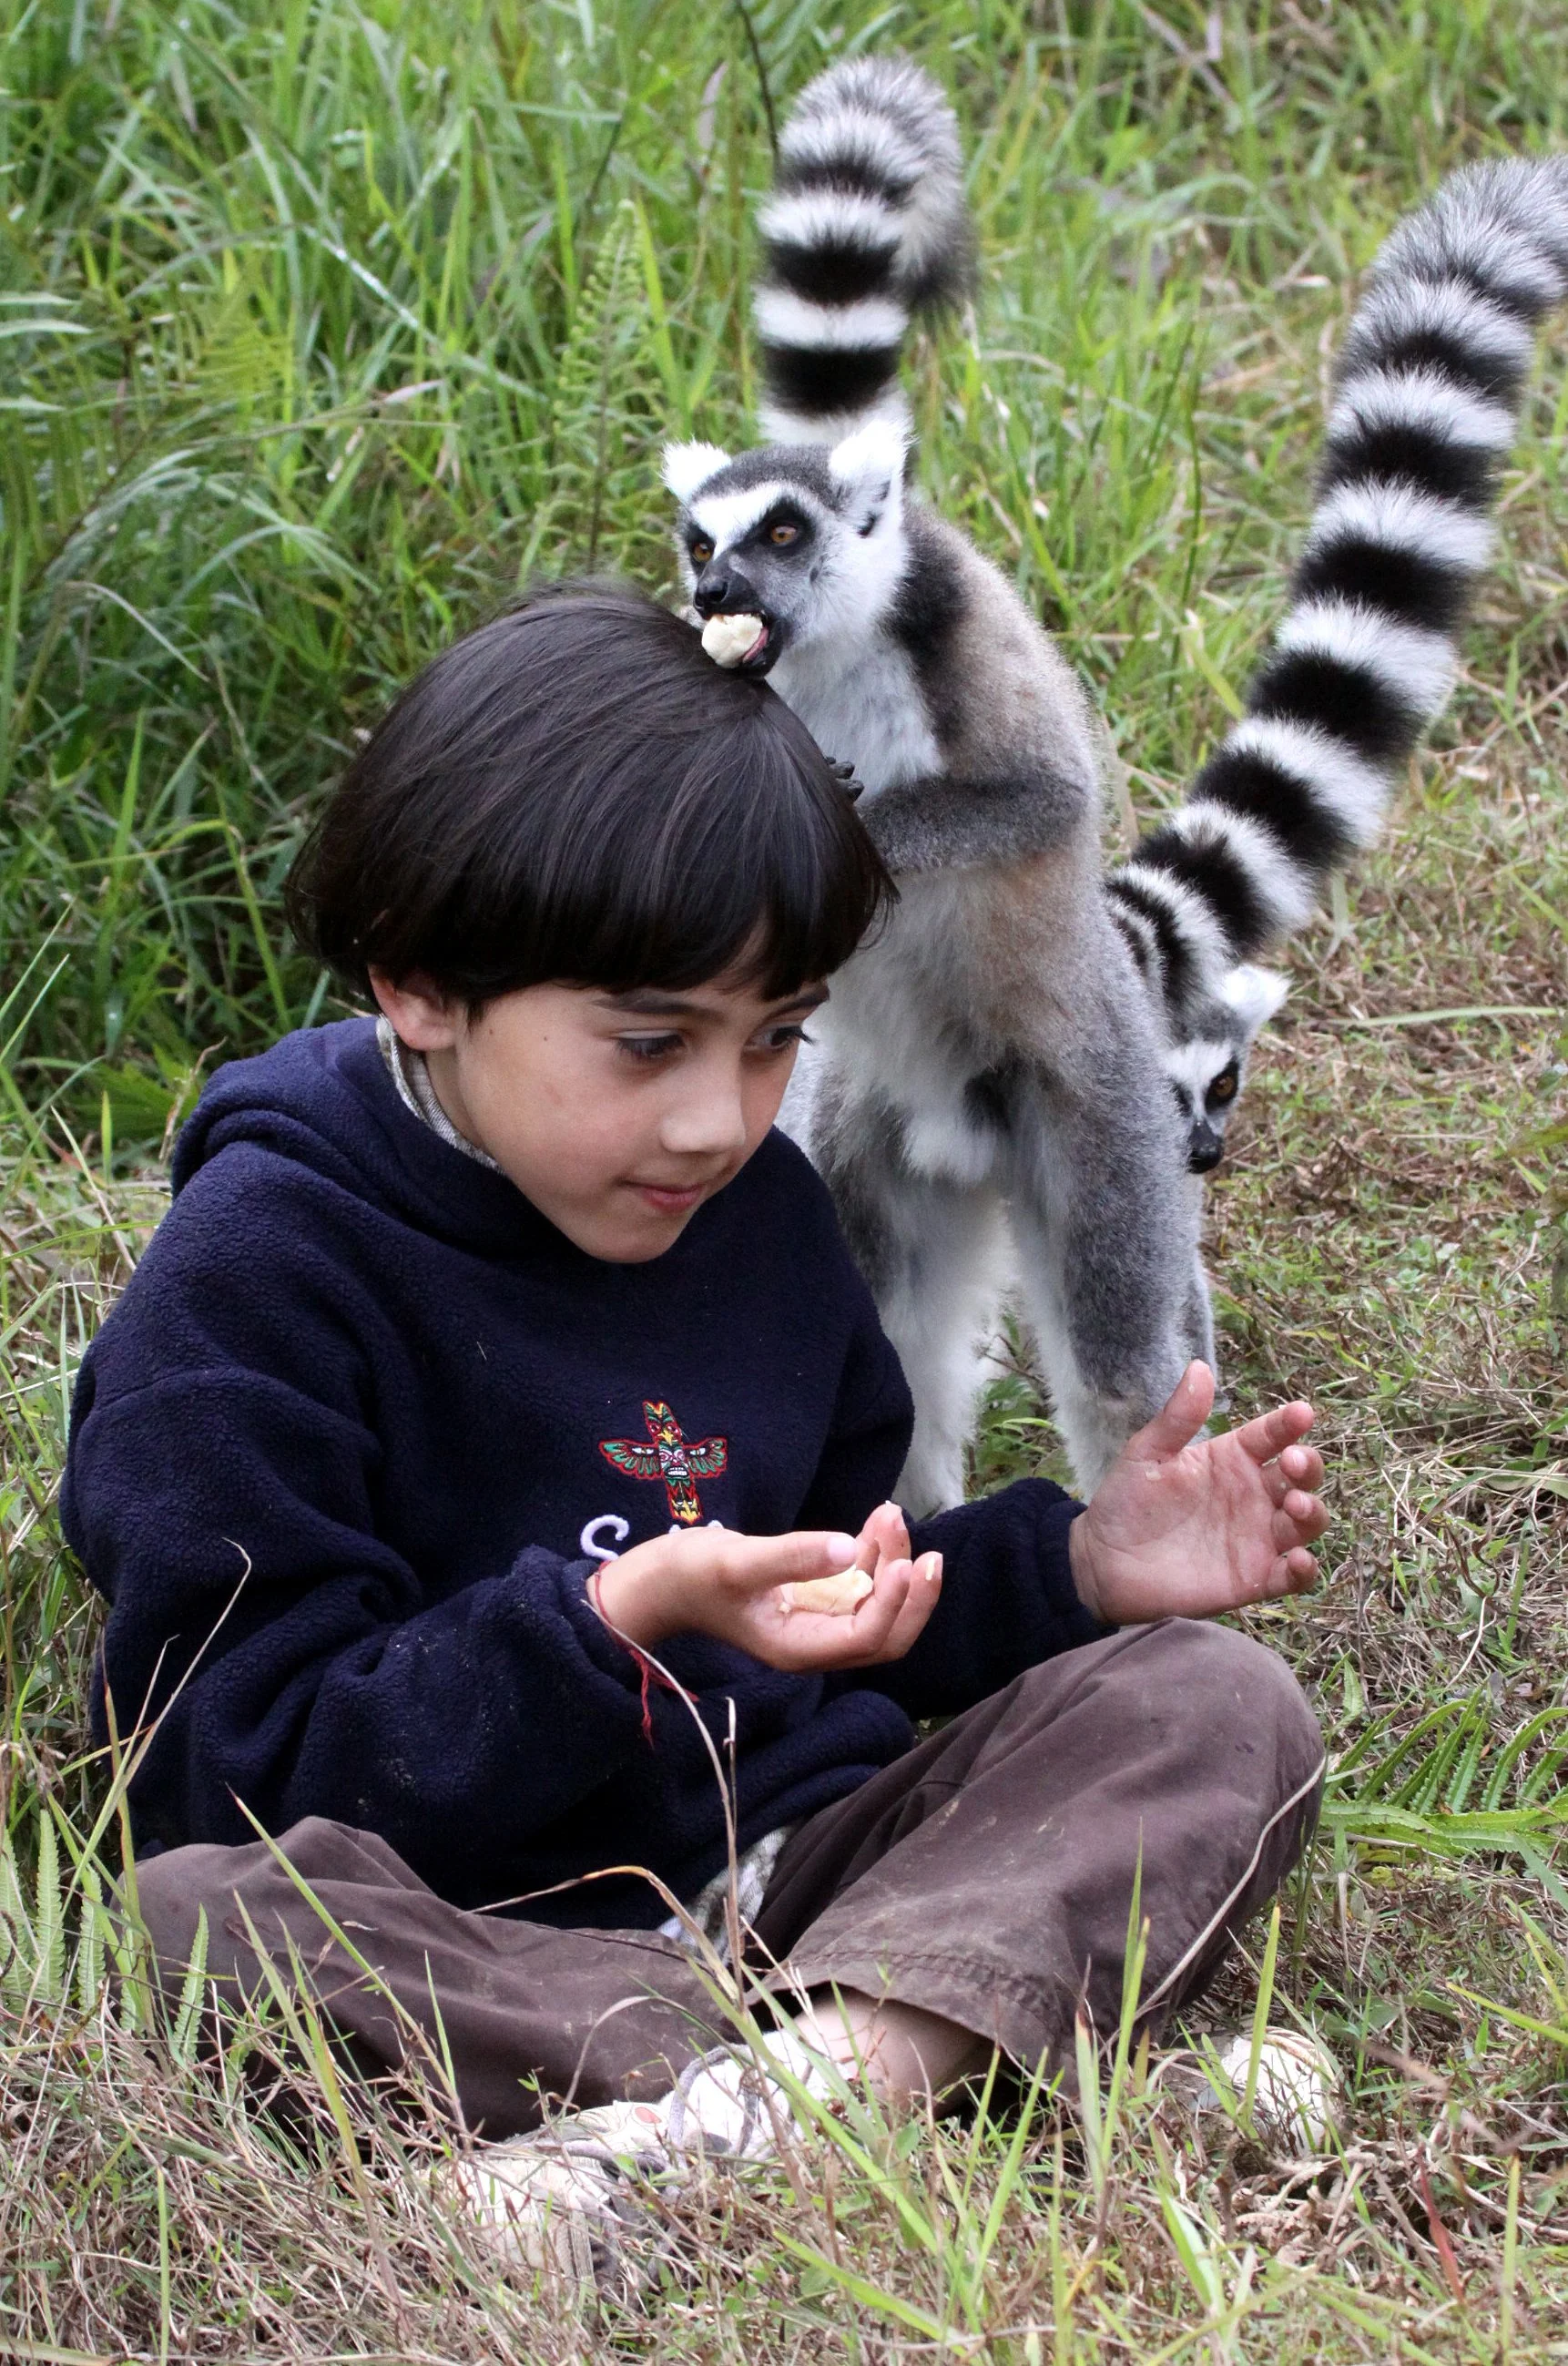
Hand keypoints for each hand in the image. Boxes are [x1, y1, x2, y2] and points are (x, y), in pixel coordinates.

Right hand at [590, 1501, 942, 1671]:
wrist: (658, 1579)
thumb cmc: (689, 1575)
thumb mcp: (738, 1562)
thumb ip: (793, 1557)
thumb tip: (847, 1548)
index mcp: (799, 1648)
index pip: (866, 1637)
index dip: (893, 1603)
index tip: (904, 1560)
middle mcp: (814, 1641)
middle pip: (885, 1635)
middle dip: (911, 1596)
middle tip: (928, 1553)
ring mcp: (815, 1619)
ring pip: (875, 1603)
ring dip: (892, 1563)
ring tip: (889, 1513)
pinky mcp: (811, 1596)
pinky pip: (858, 1582)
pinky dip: (874, 1554)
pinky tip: (877, 1518)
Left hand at [1068, 1362, 1328, 1625]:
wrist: (1104, 1563)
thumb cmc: (1126, 1503)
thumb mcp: (1147, 1454)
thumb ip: (1177, 1417)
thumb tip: (1199, 1367)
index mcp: (1232, 1458)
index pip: (1272, 1435)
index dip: (1289, 1423)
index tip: (1301, 1413)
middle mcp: (1253, 1495)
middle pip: (1301, 1475)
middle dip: (1308, 1465)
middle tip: (1291, 1461)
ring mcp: (1257, 1537)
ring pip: (1306, 1522)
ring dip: (1312, 1512)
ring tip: (1294, 1505)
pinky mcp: (1254, 1578)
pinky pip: (1294, 1576)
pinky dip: (1306, 1570)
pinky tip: (1298, 1560)